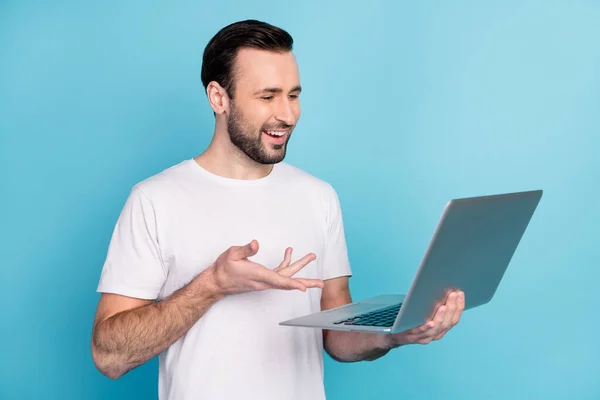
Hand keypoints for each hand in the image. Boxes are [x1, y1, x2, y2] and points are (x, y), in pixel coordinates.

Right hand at [209, 240, 323, 295]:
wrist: (217, 282)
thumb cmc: (224, 268)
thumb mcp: (232, 254)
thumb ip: (245, 249)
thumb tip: (256, 243)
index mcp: (258, 275)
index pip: (278, 281)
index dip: (292, 284)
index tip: (304, 288)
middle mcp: (264, 281)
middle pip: (288, 282)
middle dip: (306, 282)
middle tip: (321, 284)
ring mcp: (264, 281)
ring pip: (285, 276)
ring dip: (299, 267)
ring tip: (311, 256)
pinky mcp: (263, 279)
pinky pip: (279, 273)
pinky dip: (286, 263)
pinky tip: (288, 253)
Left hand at [388, 290, 464, 346]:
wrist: (393, 333)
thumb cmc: (411, 319)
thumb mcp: (424, 312)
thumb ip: (433, 304)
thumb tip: (441, 287)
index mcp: (441, 328)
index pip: (454, 318)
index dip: (459, 306)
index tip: (460, 293)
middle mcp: (435, 334)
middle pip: (448, 322)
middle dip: (452, 308)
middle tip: (453, 294)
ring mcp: (425, 337)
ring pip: (437, 328)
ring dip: (442, 317)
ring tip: (444, 305)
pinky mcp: (413, 337)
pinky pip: (421, 333)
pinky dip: (427, 328)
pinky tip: (431, 322)